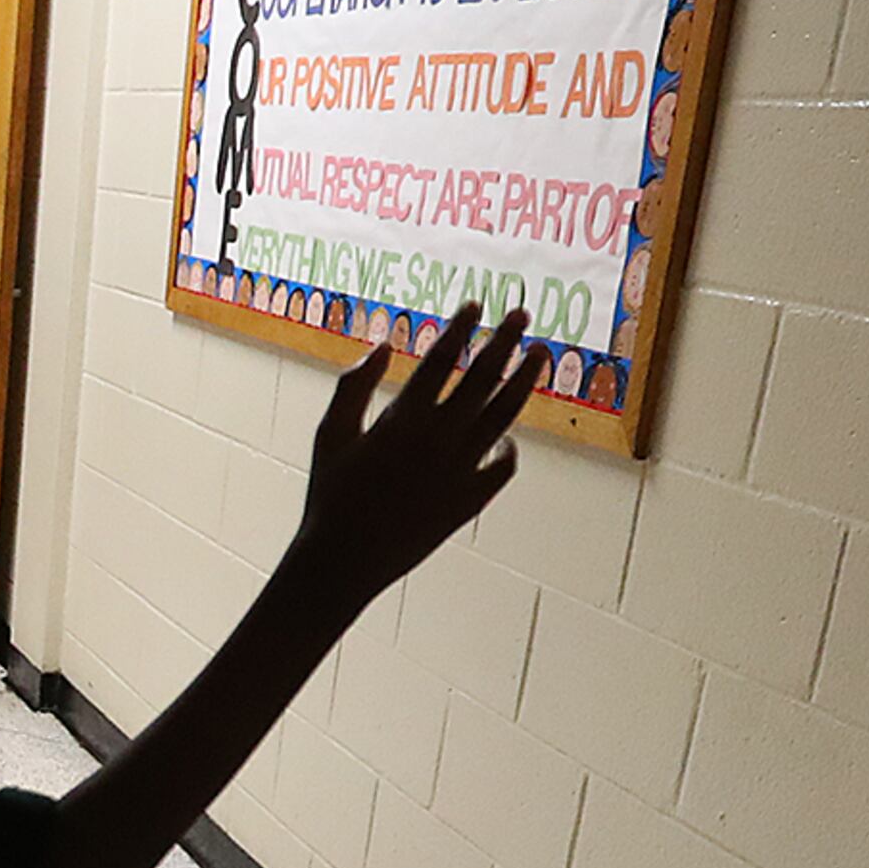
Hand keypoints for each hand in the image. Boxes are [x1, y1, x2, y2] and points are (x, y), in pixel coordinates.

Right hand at [283, 303, 550, 612]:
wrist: (344, 562)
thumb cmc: (330, 496)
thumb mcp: (330, 435)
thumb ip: (352, 386)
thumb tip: (382, 346)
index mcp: (402, 419)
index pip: (441, 359)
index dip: (460, 328)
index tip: (474, 306)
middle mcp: (439, 439)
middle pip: (482, 378)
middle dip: (504, 341)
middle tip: (521, 315)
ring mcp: (460, 470)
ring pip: (505, 415)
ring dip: (524, 380)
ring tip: (538, 355)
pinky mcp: (470, 500)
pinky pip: (502, 465)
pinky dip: (508, 445)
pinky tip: (506, 434)